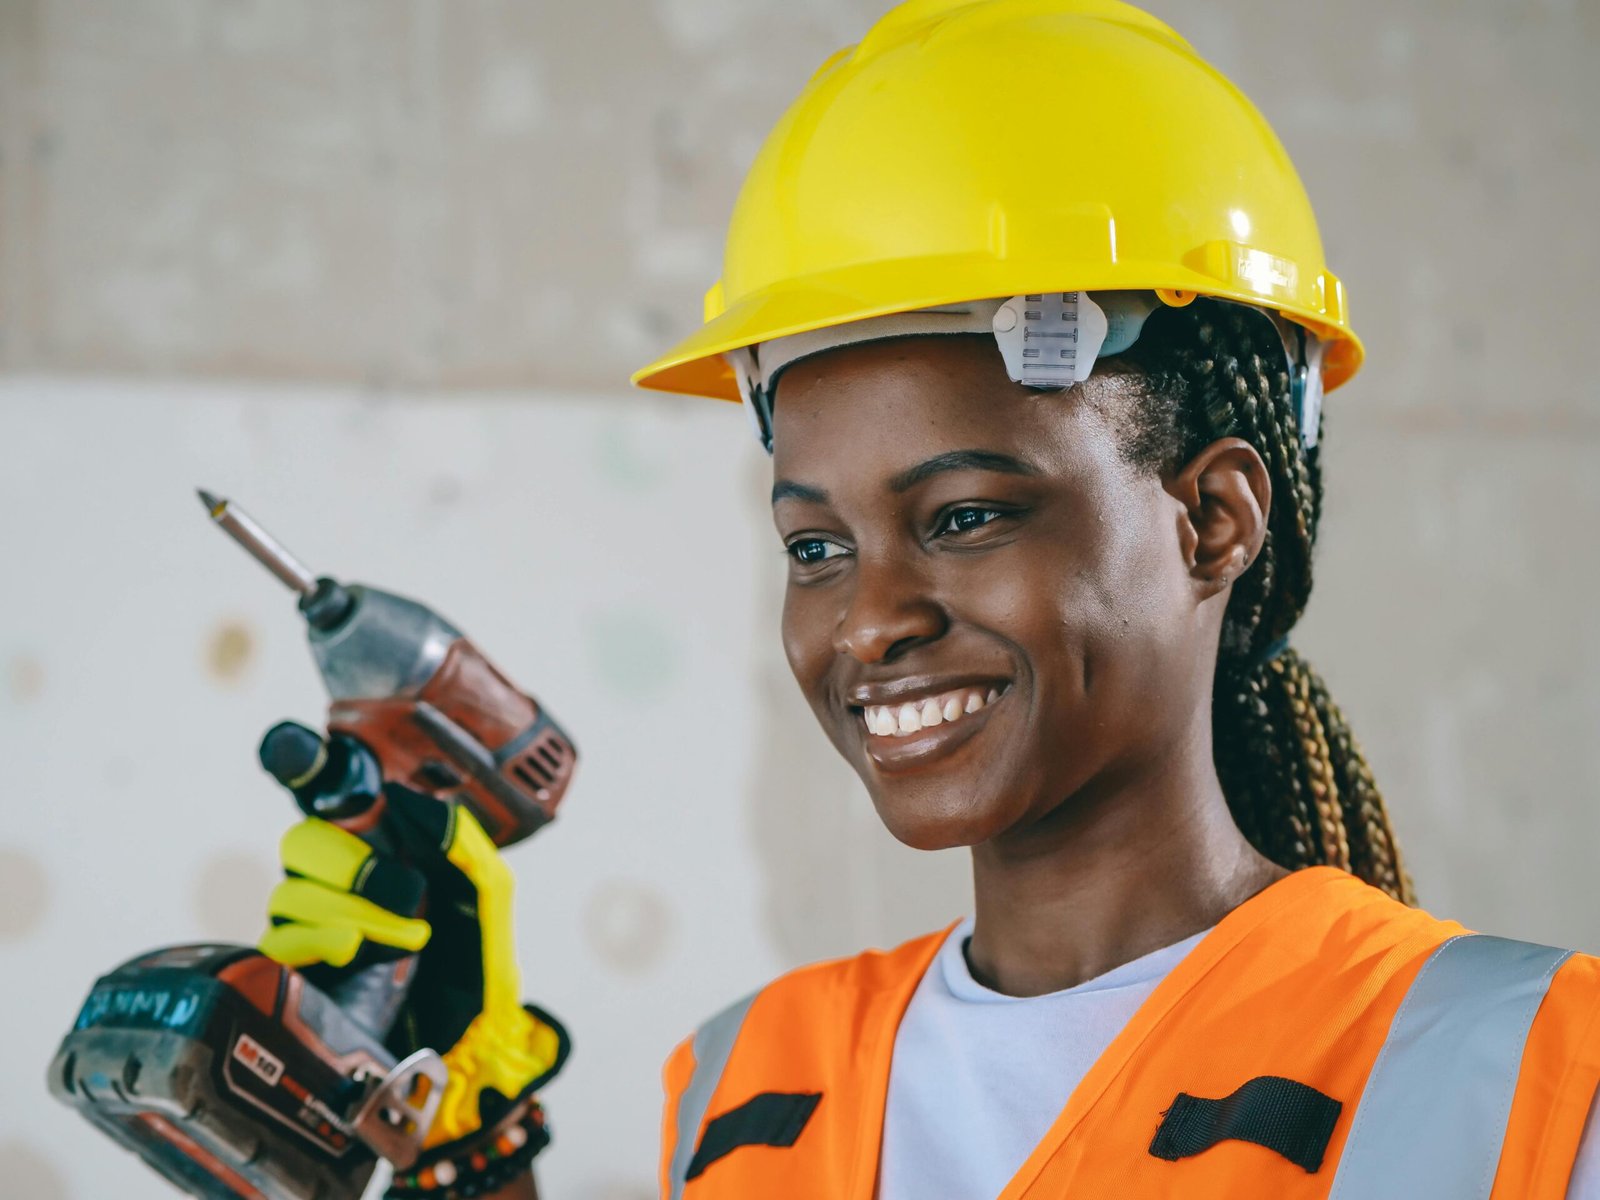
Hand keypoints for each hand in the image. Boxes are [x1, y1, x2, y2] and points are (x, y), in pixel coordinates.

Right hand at [260, 782, 567, 1170]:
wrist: (468, 1049)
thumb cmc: (476, 971)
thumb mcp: (487, 897)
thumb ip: (462, 843)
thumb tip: (409, 799)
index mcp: (382, 853)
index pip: (327, 800)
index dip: (300, 764)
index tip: (297, 751)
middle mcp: (340, 885)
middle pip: (301, 841)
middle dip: (348, 861)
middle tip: (404, 892)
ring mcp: (314, 930)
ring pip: (290, 892)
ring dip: (352, 907)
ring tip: (404, 938)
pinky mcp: (294, 977)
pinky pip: (279, 940)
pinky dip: (317, 935)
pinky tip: (352, 947)